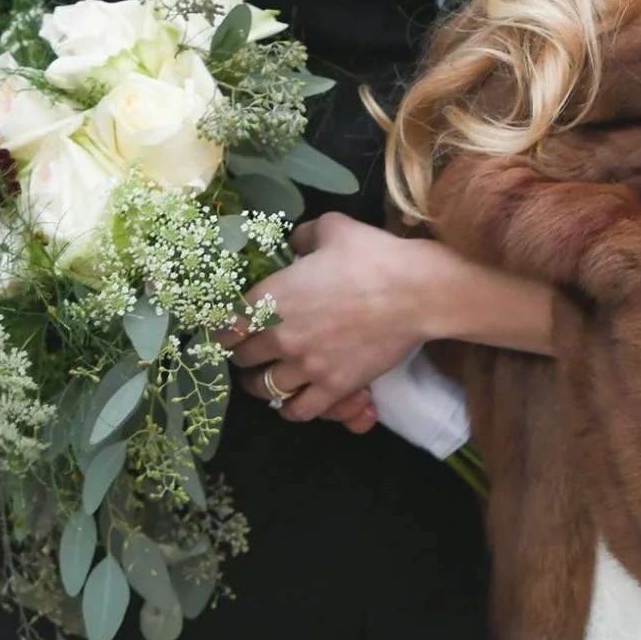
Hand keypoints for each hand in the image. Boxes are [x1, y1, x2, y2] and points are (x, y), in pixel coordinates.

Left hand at [218, 214, 434, 422]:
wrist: (416, 291)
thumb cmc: (372, 256)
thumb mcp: (332, 229)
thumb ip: (304, 237)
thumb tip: (296, 244)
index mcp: (272, 296)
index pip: (226, 323)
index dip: (224, 327)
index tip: (230, 327)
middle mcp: (280, 335)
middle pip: (241, 358)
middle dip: (241, 354)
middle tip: (248, 350)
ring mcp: (306, 366)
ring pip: (263, 388)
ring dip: (260, 384)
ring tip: (264, 379)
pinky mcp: (333, 387)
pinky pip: (298, 411)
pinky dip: (290, 408)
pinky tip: (292, 401)